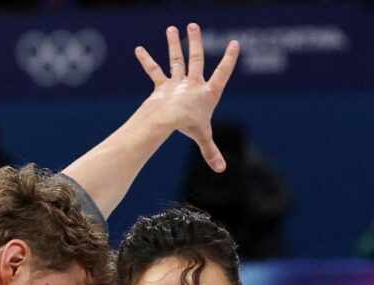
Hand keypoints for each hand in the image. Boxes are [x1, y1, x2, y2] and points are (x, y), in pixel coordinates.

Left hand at [136, 23, 238, 172]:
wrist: (169, 117)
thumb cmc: (188, 126)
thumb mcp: (203, 138)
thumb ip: (211, 152)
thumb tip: (221, 170)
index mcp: (208, 92)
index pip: (223, 73)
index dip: (229, 59)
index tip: (234, 44)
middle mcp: (194, 83)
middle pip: (197, 58)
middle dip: (196, 41)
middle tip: (194, 26)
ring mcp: (177, 82)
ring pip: (176, 59)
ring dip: (174, 44)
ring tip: (171, 29)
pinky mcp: (162, 86)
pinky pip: (154, 72)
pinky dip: (146, 61)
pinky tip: (138, 49)